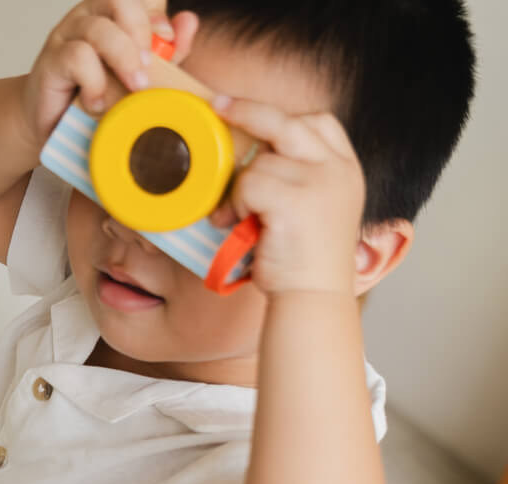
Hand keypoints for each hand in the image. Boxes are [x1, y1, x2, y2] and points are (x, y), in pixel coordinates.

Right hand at [19, 1, 198, 148]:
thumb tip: (188, 22)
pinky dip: (93, 82)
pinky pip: (77, 57)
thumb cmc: (96, 97)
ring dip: (123, 57)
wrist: (52, 125)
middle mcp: (90, 16)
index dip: (153, 12)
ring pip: (98, 29)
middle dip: (140, 31)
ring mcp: (67, 35)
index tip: (168, 36)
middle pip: (119, 0)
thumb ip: (166, 53)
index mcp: (114, 14)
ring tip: (134, 87)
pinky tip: (97, 103)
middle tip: (149, 67)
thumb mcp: (136, 76)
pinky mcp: (51, 61)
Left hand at [210, 98, 365, 295]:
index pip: (319, 123)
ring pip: (259, 162)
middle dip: (247, 110)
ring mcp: (320, 181)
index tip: (247, 110)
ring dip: (239, 191)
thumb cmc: (302, 263)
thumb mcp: (312, 211)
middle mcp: (337, 170)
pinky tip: (239, 226)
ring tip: (238, 220)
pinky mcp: (296, 199)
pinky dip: (236, 204)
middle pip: (286, 122)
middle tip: (217, 106)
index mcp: (346, 170)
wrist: (312, 297)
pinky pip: (249, 184)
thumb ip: (298, 179)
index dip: (282, 116)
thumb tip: (252, 158)